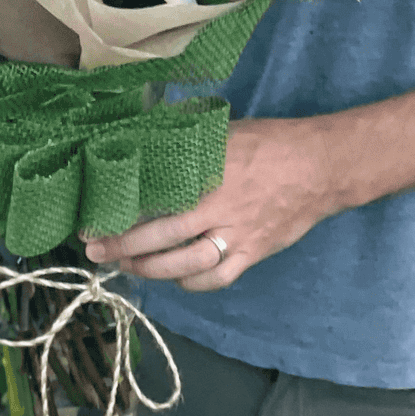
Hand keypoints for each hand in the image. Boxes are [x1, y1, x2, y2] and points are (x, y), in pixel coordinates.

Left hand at [83, 113, 343, 292]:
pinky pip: (216, 278)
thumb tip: (146, 137)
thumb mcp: (223, 133)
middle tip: (95, 249)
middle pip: (161, 235)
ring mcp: (236, 235)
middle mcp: (217, 208)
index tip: (94, 218)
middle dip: (122, 246)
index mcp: (206, 174)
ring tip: (126, 266)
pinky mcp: (253, 253)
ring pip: (185, 264)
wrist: (320, 167)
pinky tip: (173, 278)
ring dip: (150, 269)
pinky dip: (190, 282)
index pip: (153, 198)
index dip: (120, 213)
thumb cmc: (268, 143)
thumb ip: (187, 141)